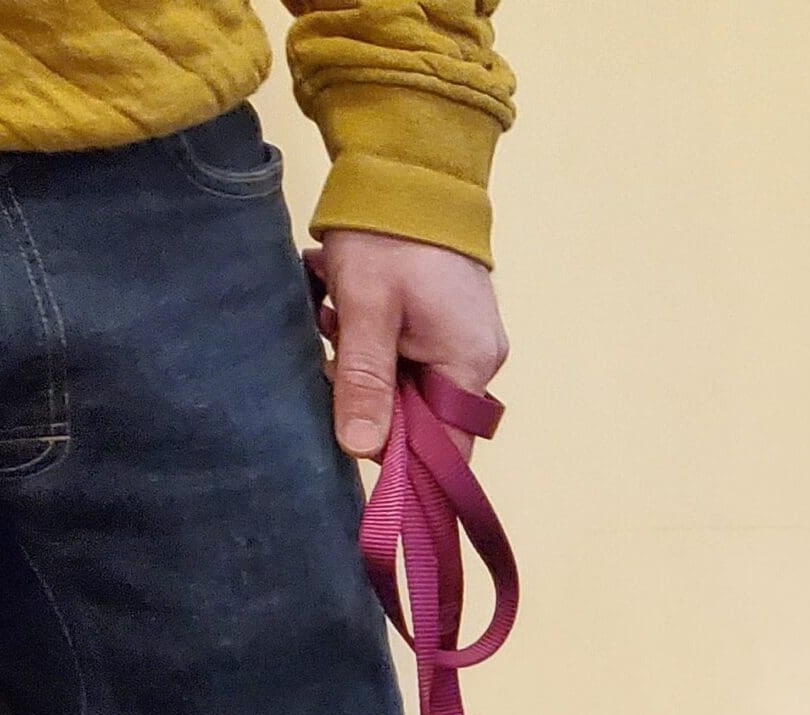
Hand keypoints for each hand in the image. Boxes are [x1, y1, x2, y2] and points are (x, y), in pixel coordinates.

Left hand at [307, 231, 508, 459]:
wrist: (408, 162)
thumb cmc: (389, 233)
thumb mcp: (365, 309)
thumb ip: (365, 382)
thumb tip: (360, 450)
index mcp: (467, 364)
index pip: (444, 449)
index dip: (400, 457)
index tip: (353, 435)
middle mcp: (477, 359)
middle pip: (420, 415)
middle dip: (369, 393)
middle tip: (333, 350)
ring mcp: (464, 337)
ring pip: (406, 381)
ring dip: (364, 361)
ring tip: (337, 316)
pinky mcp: (447, 318)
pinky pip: (407, 352)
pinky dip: (373, 339)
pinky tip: (349, 308)